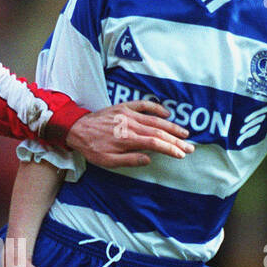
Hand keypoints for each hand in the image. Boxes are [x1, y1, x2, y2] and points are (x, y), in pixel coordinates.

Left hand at [65, 101, 193, 169]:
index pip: (155, 143)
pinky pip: (143, 105)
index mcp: (127, 139)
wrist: (77, 129)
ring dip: (171, 126)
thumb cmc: (92, 148)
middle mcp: (130, 124)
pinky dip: (156, 108)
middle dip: (176, 140)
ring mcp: (128, 114)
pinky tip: (167, 114)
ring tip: (185, 133)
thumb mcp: (107, 161)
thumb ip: (129, 160)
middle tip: (190, 146)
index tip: (181, 154)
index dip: (170, 148)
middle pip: (159, 132)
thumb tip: (149, 158)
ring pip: (155, 120)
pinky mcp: (124, 107)